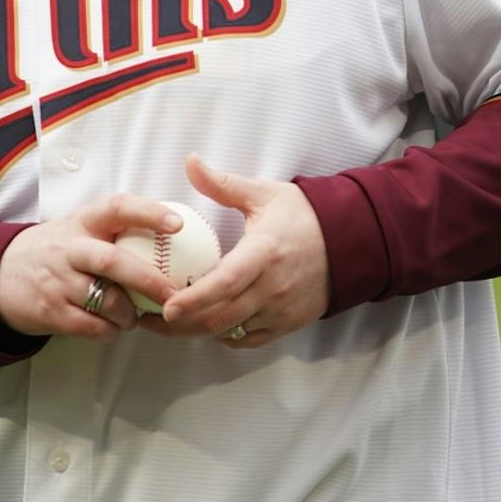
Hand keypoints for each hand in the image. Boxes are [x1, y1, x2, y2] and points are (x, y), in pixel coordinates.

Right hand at [0, 195, 185, 340]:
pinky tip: (114, 327)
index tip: (177, 223)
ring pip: (105, 300)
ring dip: (129, 313)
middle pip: (113, 261)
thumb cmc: (58, 249)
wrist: (0, 273)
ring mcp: (58, 281)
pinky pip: (90, 327)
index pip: (117, 208)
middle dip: (148, 280)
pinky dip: (110, 331)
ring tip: (135, 316)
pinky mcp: (51, 311)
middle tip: (172, 294)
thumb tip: (175, 234)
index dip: (149, 213)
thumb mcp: (81, 227)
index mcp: (83, 221)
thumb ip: (117, 228)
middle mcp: (70, 248)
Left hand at [149, 154, 330, 347]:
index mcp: (264, 252)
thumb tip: (189, 161)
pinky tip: (207, 324)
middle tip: (150, 319)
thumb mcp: (264, 194)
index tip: (165, 308)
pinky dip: (224, 336)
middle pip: (220, 317)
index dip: (193, 299)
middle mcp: (273, 286)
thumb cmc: (303, 215)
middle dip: (181, 325)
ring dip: (199, 331)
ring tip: (171, 323)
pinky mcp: (288, 323)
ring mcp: (281, 309)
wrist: (351, 241)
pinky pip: (248, 339)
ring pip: (231, 332)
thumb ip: (222, 183)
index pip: (225, 283)